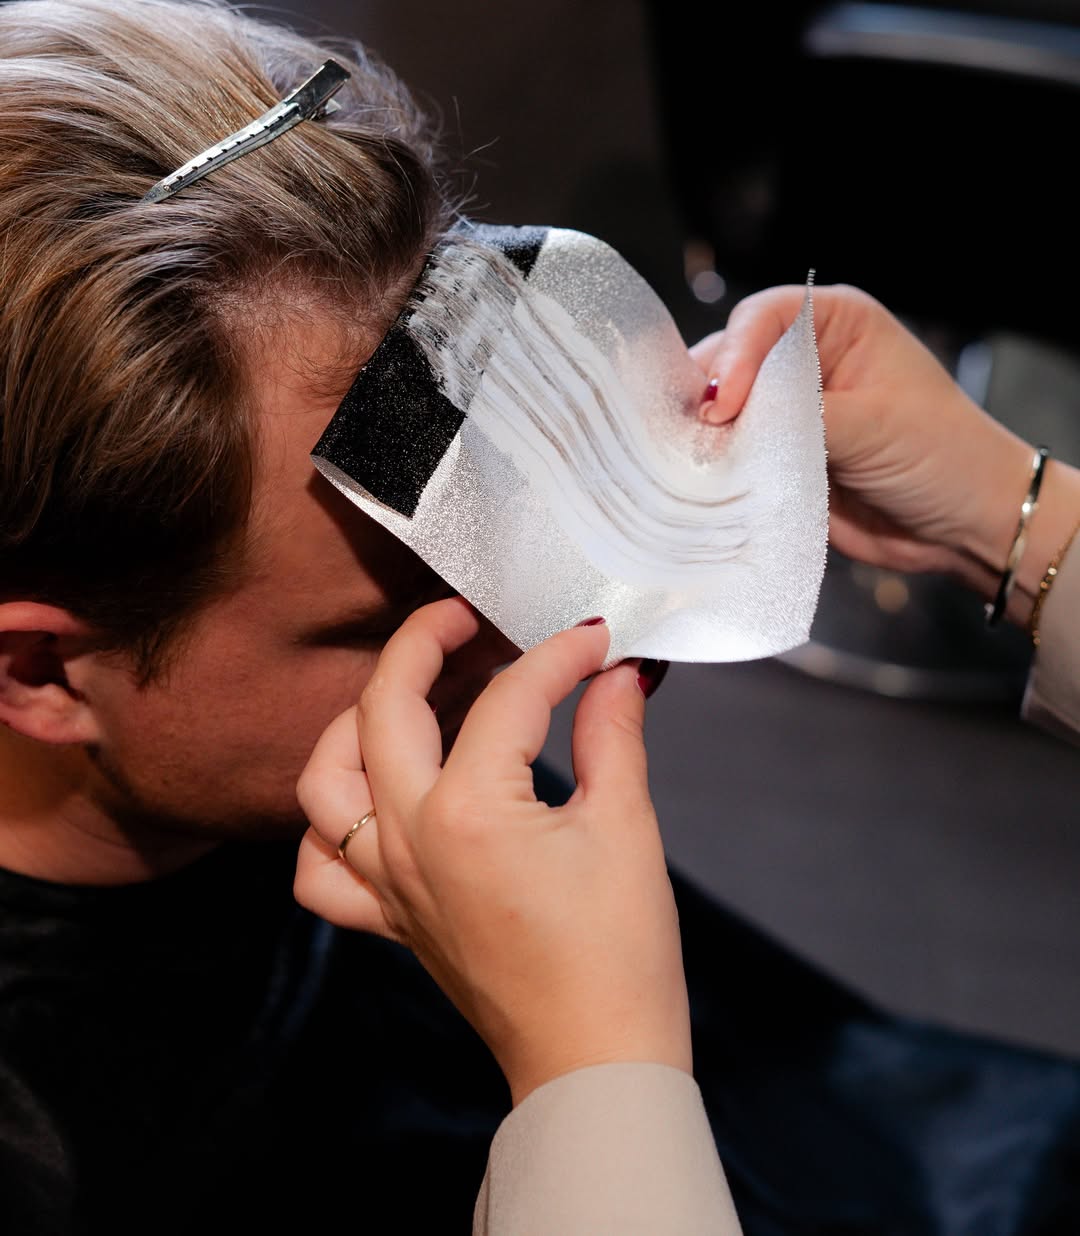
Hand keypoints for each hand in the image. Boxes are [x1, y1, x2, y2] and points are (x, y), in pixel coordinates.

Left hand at [294, 598, 689, 1105]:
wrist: (595, 1058)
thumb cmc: (617, 957)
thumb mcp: (625, 829)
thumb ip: (613, 737)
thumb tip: (614, 677)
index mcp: (469, 813)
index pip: (507, 698)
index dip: (558, 657)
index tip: (593, 641)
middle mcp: (410, 841)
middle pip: (383, 707)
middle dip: (421, 643)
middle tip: (463, 619)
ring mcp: (389, 883)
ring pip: (323, 781)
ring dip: (353, 723)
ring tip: (402, 697)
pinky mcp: (392, 918)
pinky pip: (321, 868)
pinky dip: (329, 827)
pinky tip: (370, 803)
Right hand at [691, 283, 1079, 623]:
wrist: (962, 527)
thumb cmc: (941, 454)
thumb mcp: (872, 423)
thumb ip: (798, 414)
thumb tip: (725, 416)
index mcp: (835, 324)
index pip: (762, 320)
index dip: (734, 356)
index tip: (722, 405)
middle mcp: (804, 361)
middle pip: (730, 361)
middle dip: (708, 396)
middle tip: (697, 435)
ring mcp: (787, 413)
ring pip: (724, 412)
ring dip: (708, 436)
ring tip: (697, 460)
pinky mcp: (778, 460)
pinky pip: (732, 458)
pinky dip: (718, 469)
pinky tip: (708, 481)